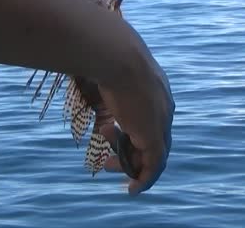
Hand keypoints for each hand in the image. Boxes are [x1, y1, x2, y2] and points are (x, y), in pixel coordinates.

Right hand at [98, 61, 174, 195]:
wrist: (117, 55)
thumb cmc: (105, 56)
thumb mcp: (105, 67)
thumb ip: (100, 74)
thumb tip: (80, 69)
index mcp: (155, 90)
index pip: (150, 118)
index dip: (135, 130)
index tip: (115, 136)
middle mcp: (163, 108)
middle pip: (153, 138)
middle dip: (132, 151)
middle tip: (110, 159)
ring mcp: (160, 122)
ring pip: (153, 153)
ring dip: (131, 164)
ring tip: (108, 166)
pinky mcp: (153, 136)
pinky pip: (154, 165)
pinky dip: (146, 179)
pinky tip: (132, 190)